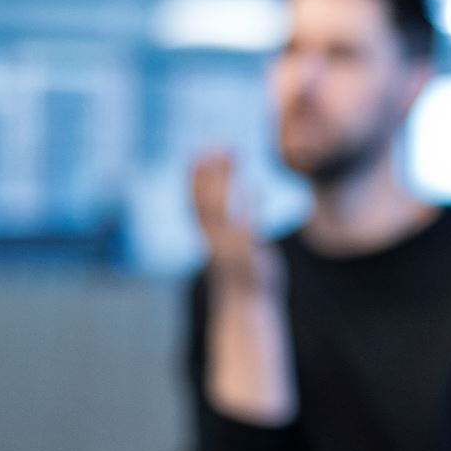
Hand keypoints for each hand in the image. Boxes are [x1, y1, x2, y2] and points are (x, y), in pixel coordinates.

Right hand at [191, 149, 274, 296]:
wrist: (248, 306)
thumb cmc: (242, 273)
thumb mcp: (232, 244)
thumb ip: (230, 221)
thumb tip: (236, 194)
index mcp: (207, 237)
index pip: (194, 202)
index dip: (194, 177)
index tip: (199, 151)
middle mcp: (213, 242)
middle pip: (204, 200)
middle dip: (209, 172)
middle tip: (218, 144)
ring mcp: (228, 249)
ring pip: (220, 210)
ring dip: (225, 181)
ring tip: (234, 155)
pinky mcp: (248, 256)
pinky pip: (247, 227)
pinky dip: (249, 206)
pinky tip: (257, 186)